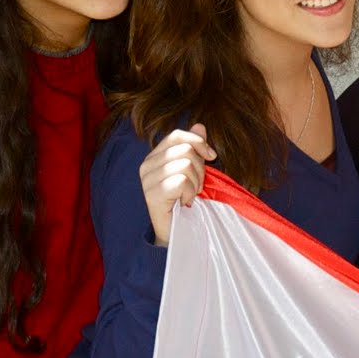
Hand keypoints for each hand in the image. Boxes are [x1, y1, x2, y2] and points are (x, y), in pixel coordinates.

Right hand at [140, 124, 216, 246]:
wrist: (177, 232)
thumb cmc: (185, 200)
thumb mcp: (194, 170)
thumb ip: (194, 147)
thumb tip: (200, 125)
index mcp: (154, 157)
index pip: (177, 136)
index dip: (199, 143)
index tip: (211, 157)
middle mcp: (146, 165)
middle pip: (185, 150)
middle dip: (200, 169)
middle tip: (196, 186)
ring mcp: (147, 180)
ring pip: (185, 164)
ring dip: (196, 183)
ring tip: (189, 195)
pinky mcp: (152, 194)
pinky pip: (181, 181)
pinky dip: (190, 193)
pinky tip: (185, 203)